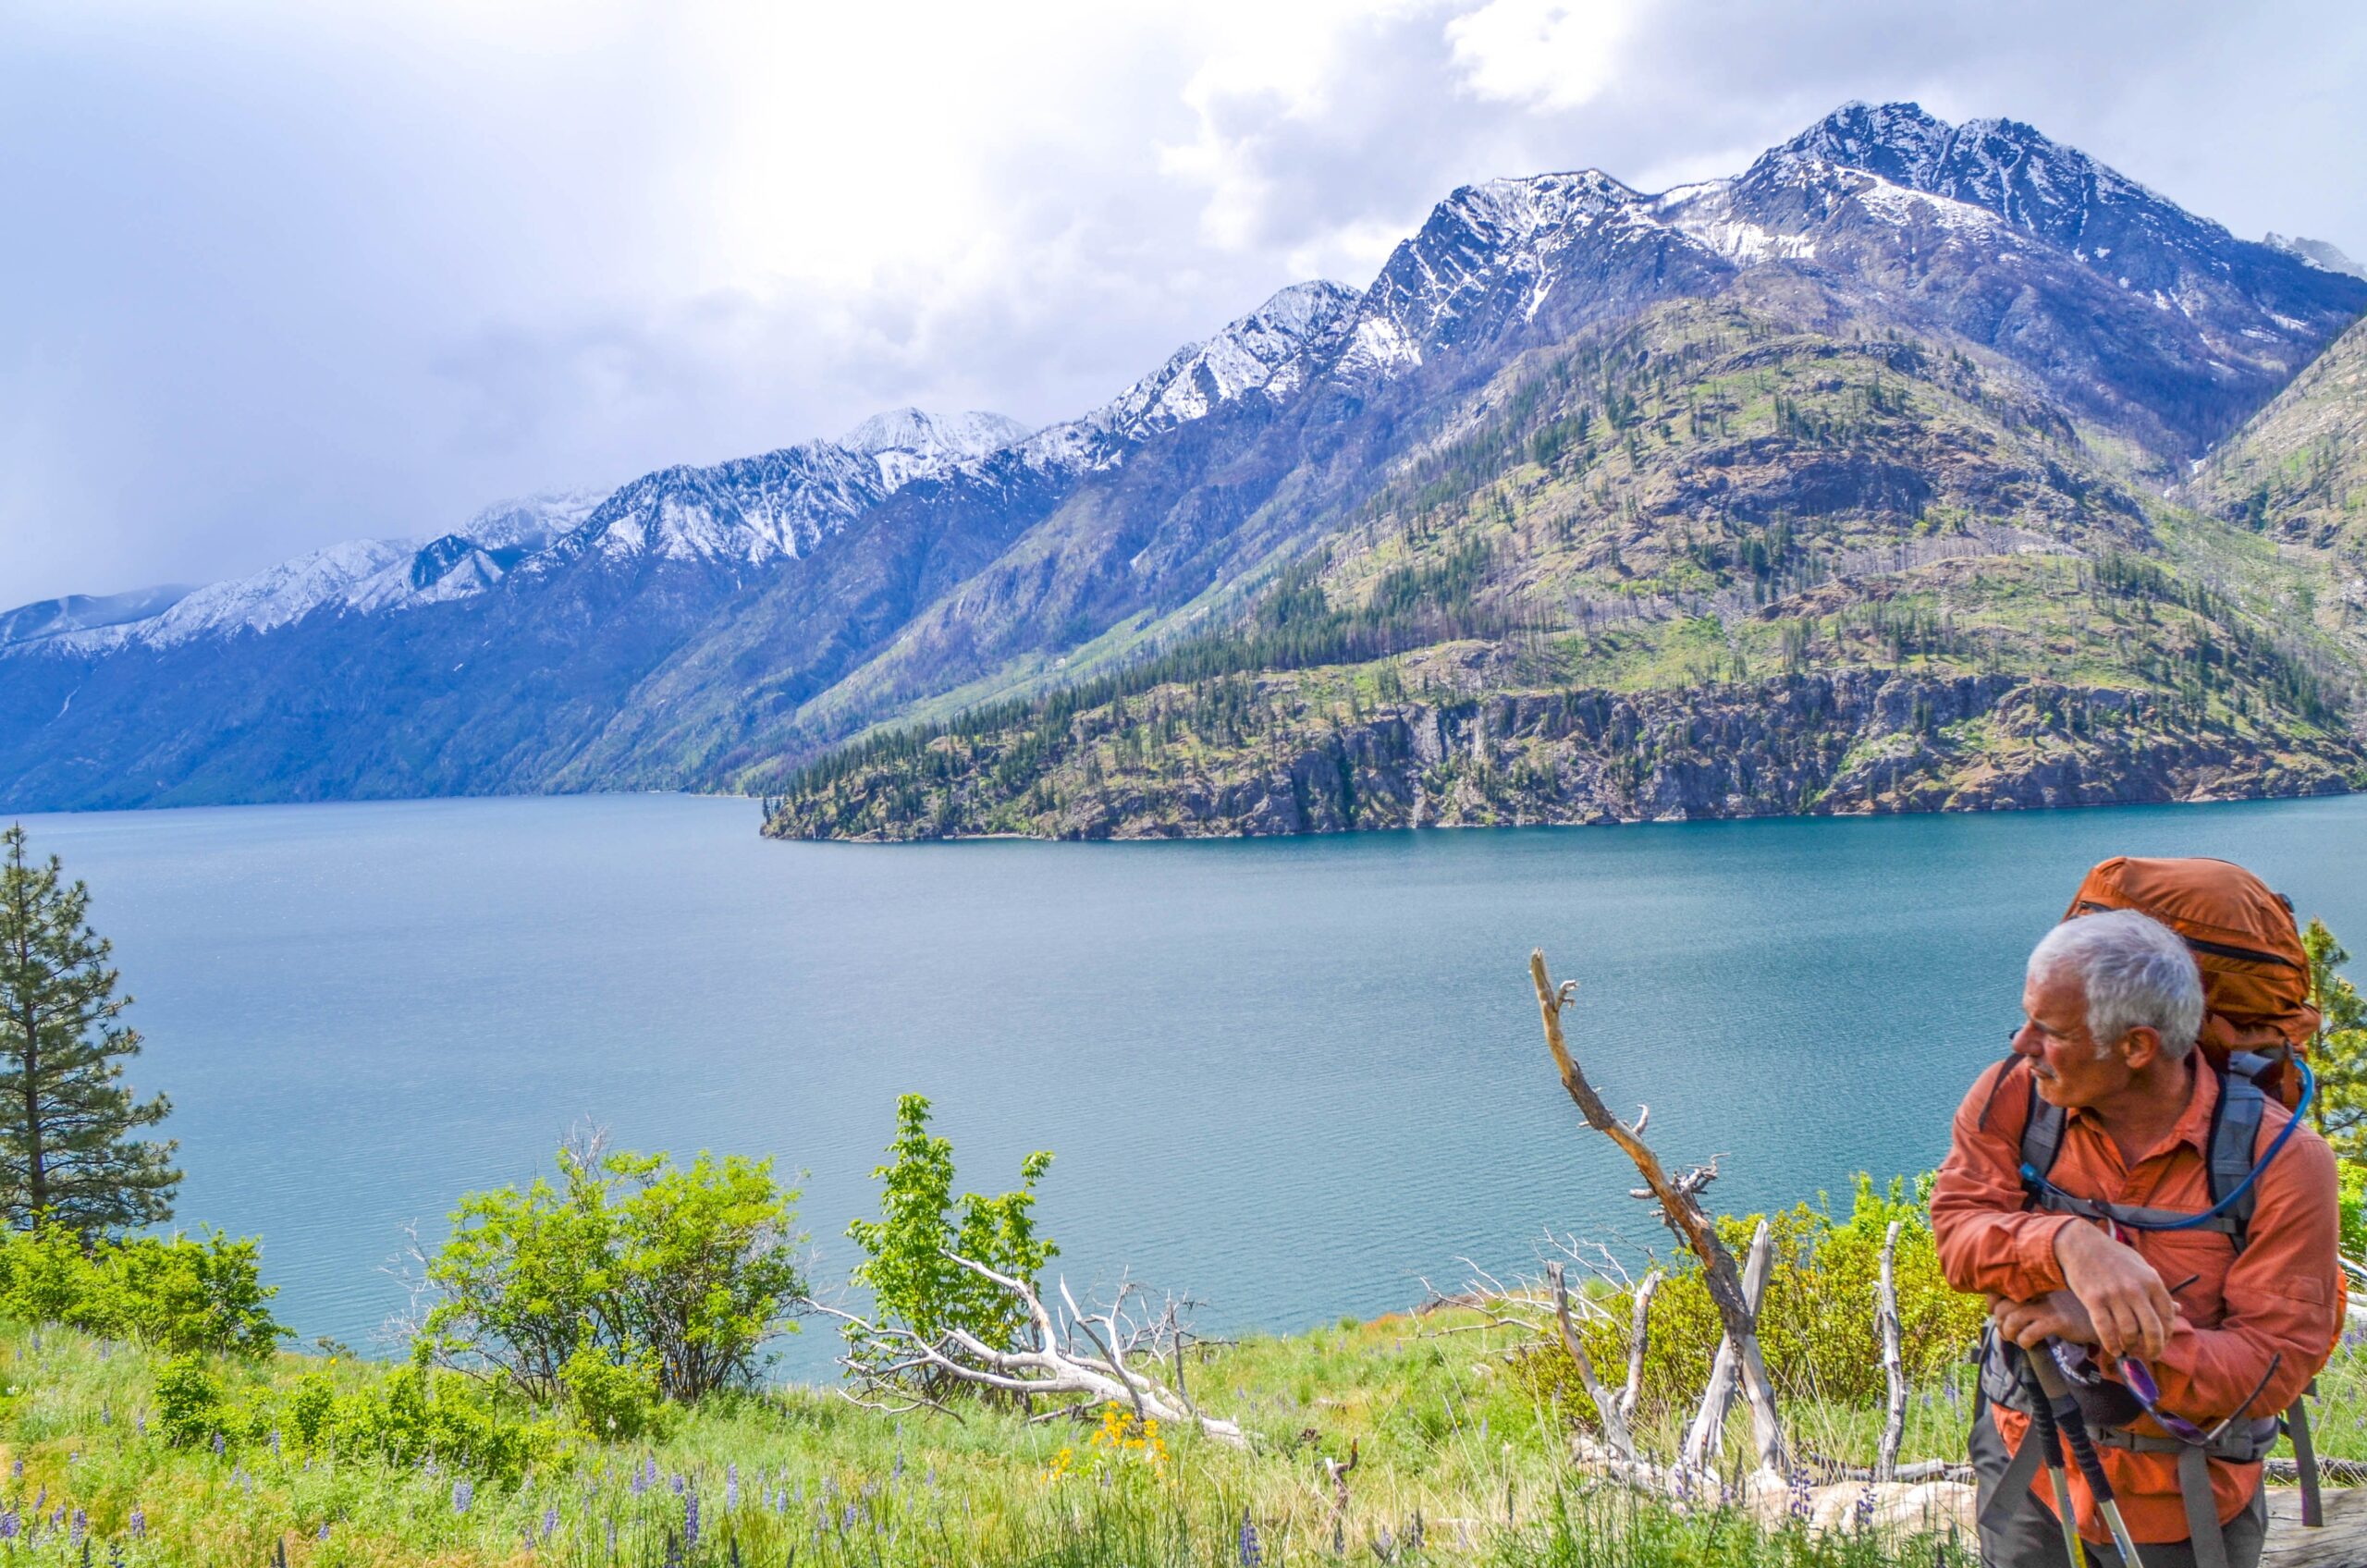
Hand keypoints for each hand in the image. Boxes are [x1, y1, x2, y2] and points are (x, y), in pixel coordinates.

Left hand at [1990, 1289, 2098, 1349]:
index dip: (1991, 1304)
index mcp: (2033, 1285)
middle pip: (2002, 1307)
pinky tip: (2028, 1344)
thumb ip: (2025, 1304)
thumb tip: (1998, 1321)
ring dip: (2009, 1333)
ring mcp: (2047, 1306)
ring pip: (2012, 1319)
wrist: (2100, 1319)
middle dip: (1999, 1323)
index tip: (1995, 1315)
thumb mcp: (2046, 1302)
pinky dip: (2024, 1341)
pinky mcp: (2057, 1320)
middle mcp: (2038, 1292)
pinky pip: (2029, 1333)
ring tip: (2016, 1339)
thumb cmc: (2069, 1311)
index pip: (1999, 1290)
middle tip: (2007, 1333)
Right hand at [2053, 1222, 2176, 1360]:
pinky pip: (2105, 1329)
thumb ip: (2158, 1289)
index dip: (2167, 1335)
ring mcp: (2114, 1295)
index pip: (2167, 1317)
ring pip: (2129, 1332)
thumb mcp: (2141, 1267)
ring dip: (2131, 1346)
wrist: (2080, 1244)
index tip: (2162, 1343)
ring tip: (2129, 1349)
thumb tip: (2178, 1309)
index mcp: (2152, 1281)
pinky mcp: (2093, 1299)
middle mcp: (2135, 1289)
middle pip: (2152, 1329)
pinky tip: (2114, 1350)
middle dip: (2154, 1348)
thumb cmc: (2114, 1256)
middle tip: (2151, 1355)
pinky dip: (2111, 1344)